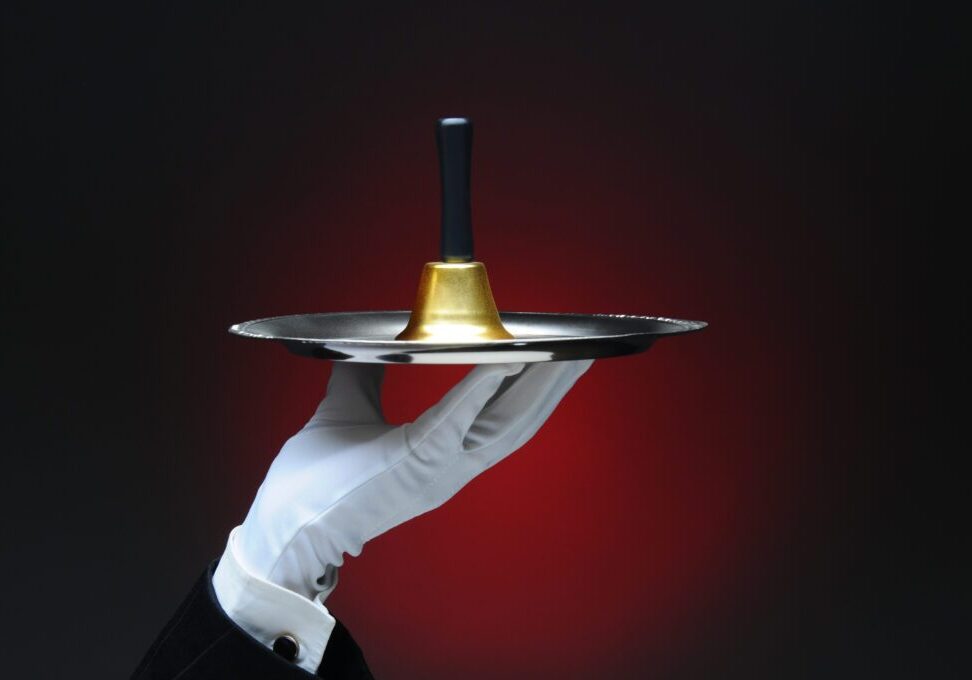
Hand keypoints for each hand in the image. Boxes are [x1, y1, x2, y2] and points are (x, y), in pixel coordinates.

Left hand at [232, 360, 592, 598]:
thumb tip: (373, 344)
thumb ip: (368, 377)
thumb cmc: (315, 479)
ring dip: (538, 384)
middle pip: (519, 421)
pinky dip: (482, 387)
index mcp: (442, 457)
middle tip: (585, 350)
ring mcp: (438, 470)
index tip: (557, 360)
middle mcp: (451, 467)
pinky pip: (457, 419)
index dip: (534, 391)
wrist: (285, 526)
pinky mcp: (415, 462)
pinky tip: (503, 359)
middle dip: (556, 386)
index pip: (501, 420)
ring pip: (504, 422)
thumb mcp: (348, 410)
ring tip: (566, 352)